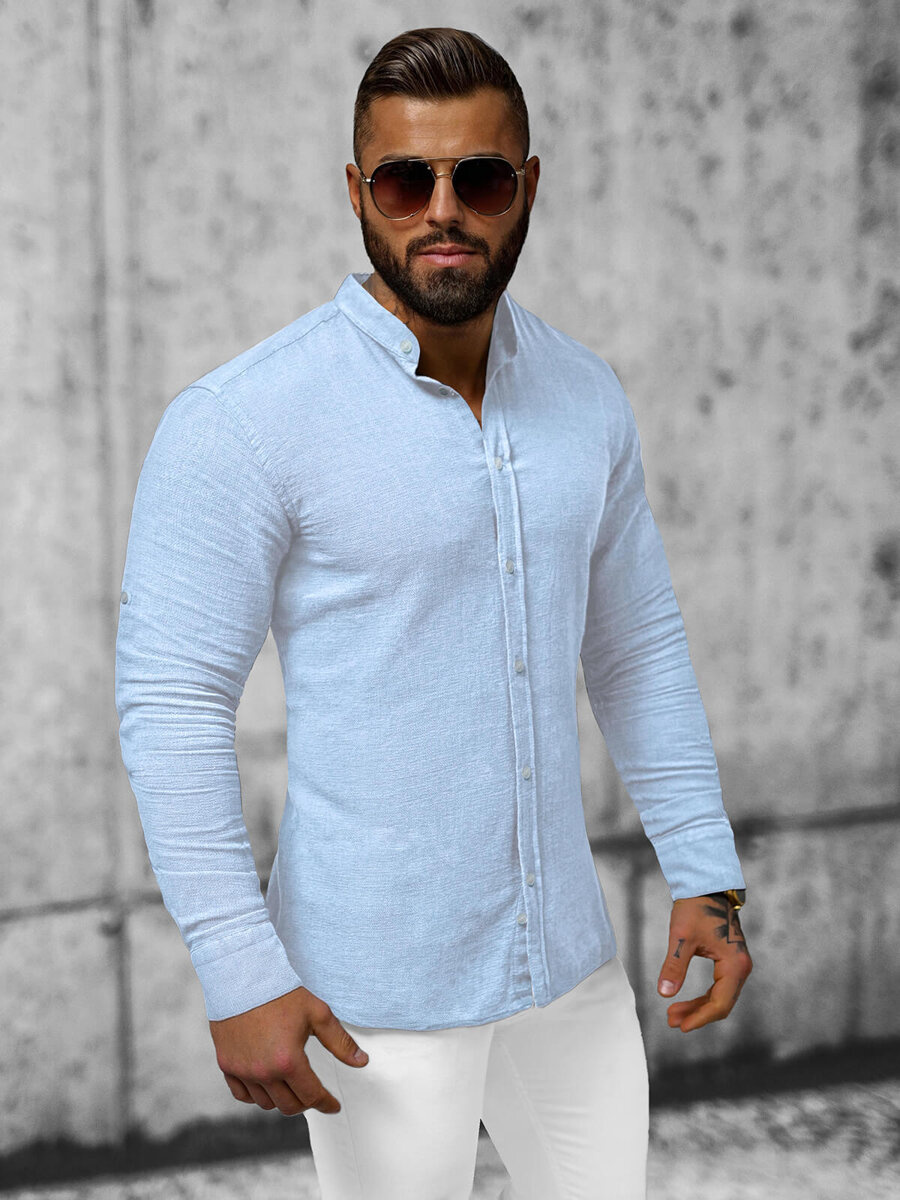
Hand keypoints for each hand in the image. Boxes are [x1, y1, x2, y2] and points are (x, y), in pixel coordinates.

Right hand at [208, 985, 368, 1115]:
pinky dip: (256, 1095)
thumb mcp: (318, 1014)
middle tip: (314, 1094)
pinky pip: (242, 1095)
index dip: (326, 1103)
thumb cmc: (282, 993)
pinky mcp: (227, 1065)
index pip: (312, 1096)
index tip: (333, 1105)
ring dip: (281, 1099)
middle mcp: (264, 1072)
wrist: (244, 977)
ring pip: (266, 1103)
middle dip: (306, 1103)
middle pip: (289, 1106)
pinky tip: (267, 1085)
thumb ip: (340, 1042)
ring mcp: (243, 1071)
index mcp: (288, 1061)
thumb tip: (362, 1061)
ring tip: (292, 1086)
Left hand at [657, 895, 751, 1031]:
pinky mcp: (729, 962)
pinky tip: (685, 1001)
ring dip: (698, 1007)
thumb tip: (664, 993)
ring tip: (673, 1014)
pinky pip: (718, 987)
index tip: (680, 1026)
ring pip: (719, 997)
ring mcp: (737, 965)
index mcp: (734, 965)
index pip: (719, 1003)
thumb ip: (674, 966)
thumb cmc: (696, 908)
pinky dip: (703, 996)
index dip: (700, 1018)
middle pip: (721, 1003)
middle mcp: (741, 968)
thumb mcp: (681, 937)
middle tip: (671, 1021)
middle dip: (696, 1014)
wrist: (706, 887)